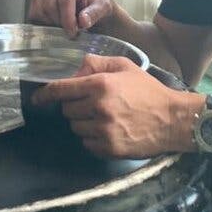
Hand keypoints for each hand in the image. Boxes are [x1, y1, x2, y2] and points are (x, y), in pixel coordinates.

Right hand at [28, 0, 114, 36]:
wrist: (89, 8)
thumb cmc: (96, 4)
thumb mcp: (103, 7)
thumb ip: (94, 13)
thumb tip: (83, 20)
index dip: (68, 18)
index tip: (72, 31)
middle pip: (50, 5)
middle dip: (60, 22)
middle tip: (71, 30)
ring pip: (40, 11)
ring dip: (52, 23)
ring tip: (64, 25)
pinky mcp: (35, 0)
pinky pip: (33, 15)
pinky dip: (43, 24)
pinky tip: (55, 24)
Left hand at [31, 55, 202, 157]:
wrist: (173, 119)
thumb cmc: (148, 91)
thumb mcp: (125, 67)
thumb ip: (96, 63)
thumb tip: (75, 70)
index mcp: (99, 85)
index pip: (61, 90)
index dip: (45, 94)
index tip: (37, 99)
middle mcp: (98, 108)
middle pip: (67, 111)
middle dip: (75, 107)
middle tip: (93, 104)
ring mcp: (103, 130)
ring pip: (76, 128)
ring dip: (84, 123)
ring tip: (105, 118)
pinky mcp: (109, 148)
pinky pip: (87, 143)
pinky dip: (93, 138)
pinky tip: (110, 131)